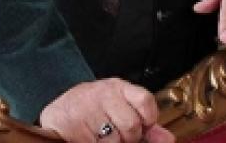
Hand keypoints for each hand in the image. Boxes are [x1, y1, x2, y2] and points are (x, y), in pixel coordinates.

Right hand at [39, 79, 174, 142]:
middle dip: (128, 137)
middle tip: (116, 134)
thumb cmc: (92, 110)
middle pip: (131, 126)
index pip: (144, 101)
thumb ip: (145, 123)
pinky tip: (92, 139)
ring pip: (114, 139)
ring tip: (101, 136)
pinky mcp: (74, 125)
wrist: (58, 115)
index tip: (143, 126)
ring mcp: (87, 109)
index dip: (148, 119)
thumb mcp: (120, 109)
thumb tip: (167, 139)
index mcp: (118, 88)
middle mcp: (103, 94)